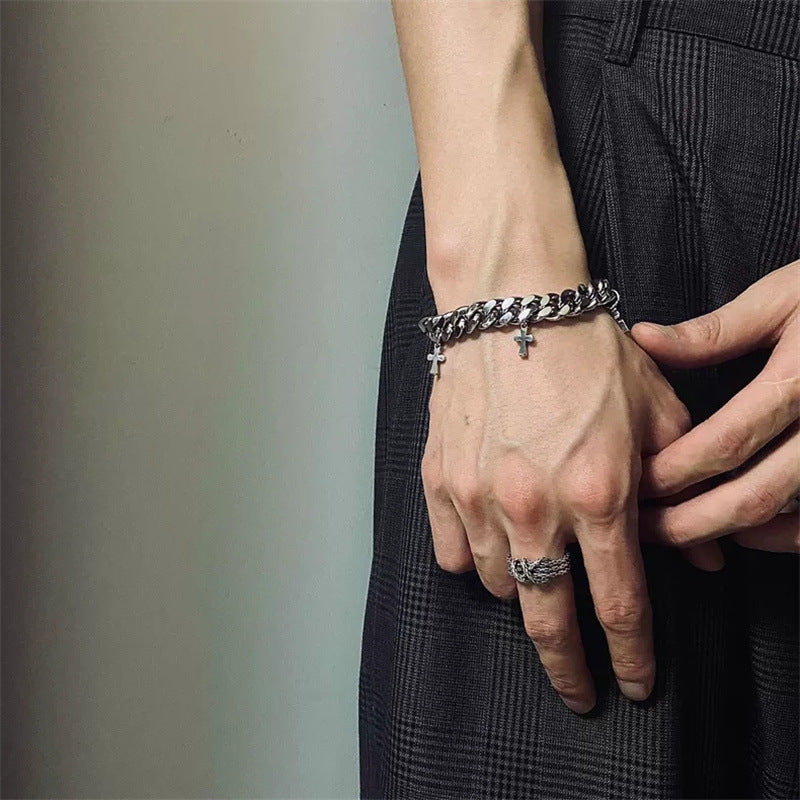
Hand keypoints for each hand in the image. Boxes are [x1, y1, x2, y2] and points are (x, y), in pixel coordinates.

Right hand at [421, 294, 691, 713]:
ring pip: (495, 584)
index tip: (633, 686)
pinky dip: (468, 557)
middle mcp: (533, 507)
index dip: (630, 658)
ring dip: (519, 591)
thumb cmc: (588, 351)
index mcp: (597, 494)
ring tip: (533, 573)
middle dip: (568, 667)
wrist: (513, 304)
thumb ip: (681, 492)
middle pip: (548, 619)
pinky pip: (448, 551)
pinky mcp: (440, 479)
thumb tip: (702, 558)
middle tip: (578, 691)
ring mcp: (477, 496)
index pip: (619, 605)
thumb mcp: (657, 415)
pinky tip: (486, 540)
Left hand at [630, 260, 799, 558]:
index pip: (728, 441)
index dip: (675, 469)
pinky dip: (779, 536)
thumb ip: (716, 331)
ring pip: (787, 518)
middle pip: (755, 495)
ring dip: (727, 532)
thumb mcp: (787, 297)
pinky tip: (740, 529)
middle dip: (689, 521)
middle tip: (642, 528)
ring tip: (674, 531)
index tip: (635, 481)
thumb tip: (645, 339)